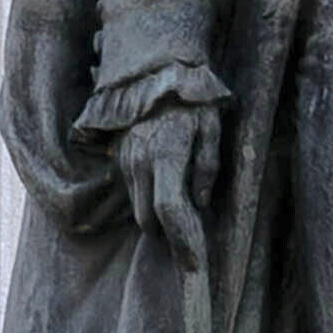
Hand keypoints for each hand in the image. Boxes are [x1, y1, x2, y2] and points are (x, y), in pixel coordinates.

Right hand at [120, 103, 220, 264]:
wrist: (154, 67)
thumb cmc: (192, 97)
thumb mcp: (212, 126)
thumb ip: (208, 166)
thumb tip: (200, 202)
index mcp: (165, 156)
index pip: (170, 211)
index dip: (182, 242)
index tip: (194, 266)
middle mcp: (139, 163)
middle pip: (149, 219)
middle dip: (169, 234)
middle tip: (192, 242)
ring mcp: (125, 160)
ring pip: (138, 207)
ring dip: (157, 216)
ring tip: (184, 213)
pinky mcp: (120, 156)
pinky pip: (134, 189)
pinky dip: (149, 197)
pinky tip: (168, 186)